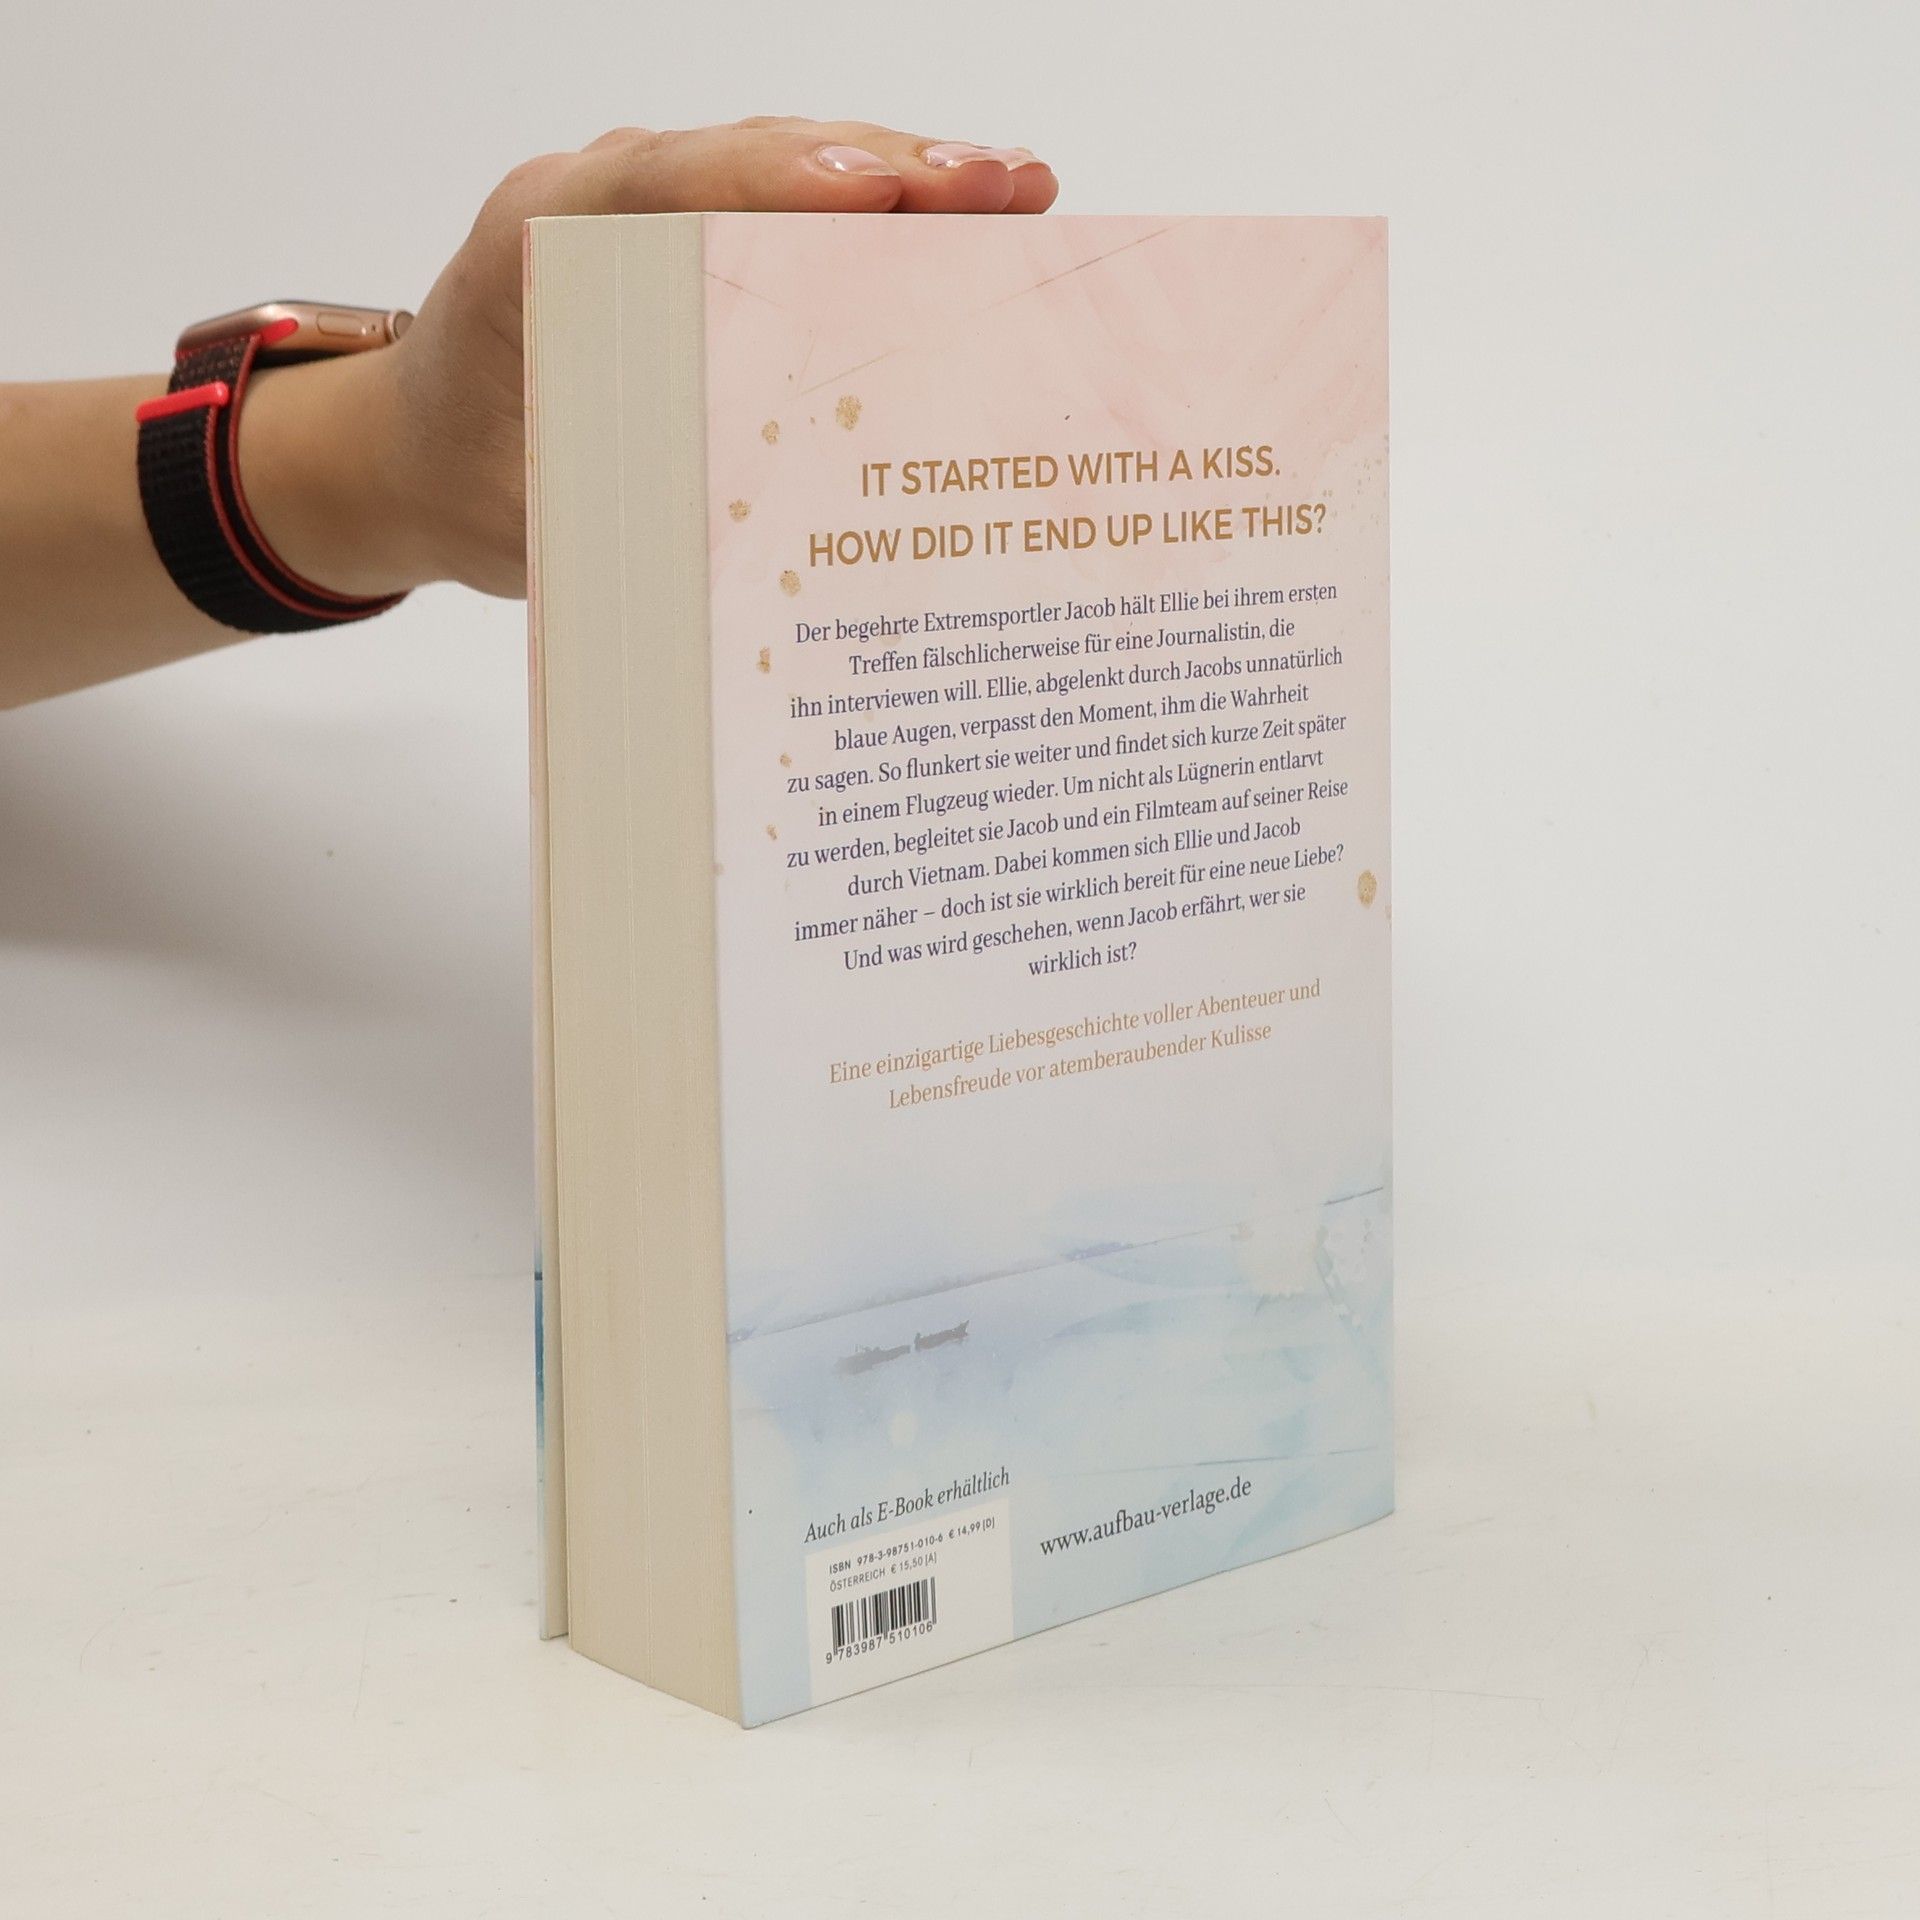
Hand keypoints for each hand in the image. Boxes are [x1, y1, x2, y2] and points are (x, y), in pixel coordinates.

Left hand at [244, 119, 1058, 602]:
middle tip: (1001, 187)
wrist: (416, 453)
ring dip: (908, 185)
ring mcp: (655, 212)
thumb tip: (760, 539)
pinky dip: (883, 223)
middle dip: (889, 170)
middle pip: (757, 156)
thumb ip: (627, 505)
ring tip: (1018, 196)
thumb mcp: (534, 511)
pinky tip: (969, 231)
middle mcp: (602, 203)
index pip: (665, 184)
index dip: (776, 181)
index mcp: (540, 244)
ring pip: (793, 172)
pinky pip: (795, 215)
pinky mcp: (695, 243)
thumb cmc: (466, 479)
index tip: (873, 192)